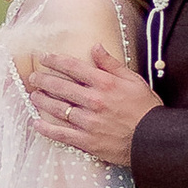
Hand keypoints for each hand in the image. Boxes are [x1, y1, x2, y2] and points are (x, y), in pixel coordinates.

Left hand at [27, 45, 160, 164]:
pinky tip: (36, 123)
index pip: (73, 67)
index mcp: (105, 84)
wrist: (153, 140)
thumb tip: (96, 46)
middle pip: (60, 87)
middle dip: (43, 80)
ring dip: (42, 101)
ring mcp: (89, 122)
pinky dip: (47, 129)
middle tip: (33, 78)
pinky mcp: (87, 141)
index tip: (44, 58)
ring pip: (58, 109)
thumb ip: (111, 64)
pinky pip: (61, 134)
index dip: (55, 61)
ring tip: (34, 96)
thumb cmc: (146, 109)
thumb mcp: (134, 80)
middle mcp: (94, 101)